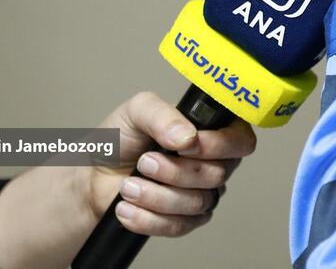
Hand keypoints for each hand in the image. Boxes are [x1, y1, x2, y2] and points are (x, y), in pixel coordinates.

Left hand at [89, 91, 256, 236]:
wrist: (95, 175)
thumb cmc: (121, 139)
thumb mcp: (137, 111)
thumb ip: (163, 115)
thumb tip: (188, 137)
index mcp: (211, 128)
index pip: (240, 140)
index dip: (217, 145)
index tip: (184, 146)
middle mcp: (214, 160)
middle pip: (217, 174)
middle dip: (175, 171)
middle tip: (144, 161)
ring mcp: (202, 192)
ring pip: (197, 202)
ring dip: (156, 195)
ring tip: (128, 186)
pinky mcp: (186, 219)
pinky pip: (180, 225)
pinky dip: (148, 218)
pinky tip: (128, 207)